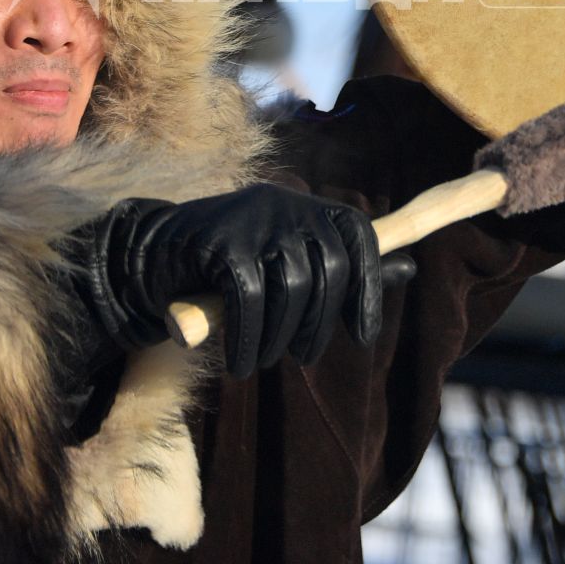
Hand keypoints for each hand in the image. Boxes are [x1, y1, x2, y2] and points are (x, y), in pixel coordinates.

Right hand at [80, 184, 393, 376]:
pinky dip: (248, 339)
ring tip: (261, 360)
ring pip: (291, 290)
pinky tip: (240, 360)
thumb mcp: (288, 260)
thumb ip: (342, 266)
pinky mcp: (222, 242)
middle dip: (318, 325)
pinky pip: (251, 301)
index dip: (368, 288)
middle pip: (328, 271)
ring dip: (278, 339)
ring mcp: (254, 219)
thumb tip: (410, 270)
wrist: (154, 256)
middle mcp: (287, 203)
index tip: (362, 336)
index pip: (360, 236)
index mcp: (309, 207)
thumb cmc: (230, 265)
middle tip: (298, 356)